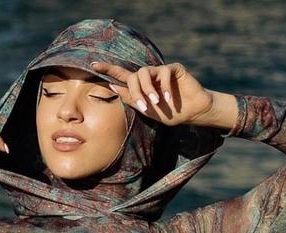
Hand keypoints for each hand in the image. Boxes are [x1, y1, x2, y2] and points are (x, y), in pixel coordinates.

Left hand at [90, 61, 214, 126]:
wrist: (192, 112)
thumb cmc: (169, 113)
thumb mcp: (147, 110)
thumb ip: (131, 98)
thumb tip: (113, 86)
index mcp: (140, 87)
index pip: (121, 75)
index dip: (108, 69)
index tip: (93, 65)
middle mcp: (148, 76)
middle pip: (133, 77)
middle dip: (136, 92)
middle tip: (144, 106)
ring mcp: (160, 71)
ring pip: (144, 72)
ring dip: (148, 89)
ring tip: (156, 102)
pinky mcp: (173, 68)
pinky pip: (164, 73)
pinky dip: (165, 87)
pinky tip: (169, 99)